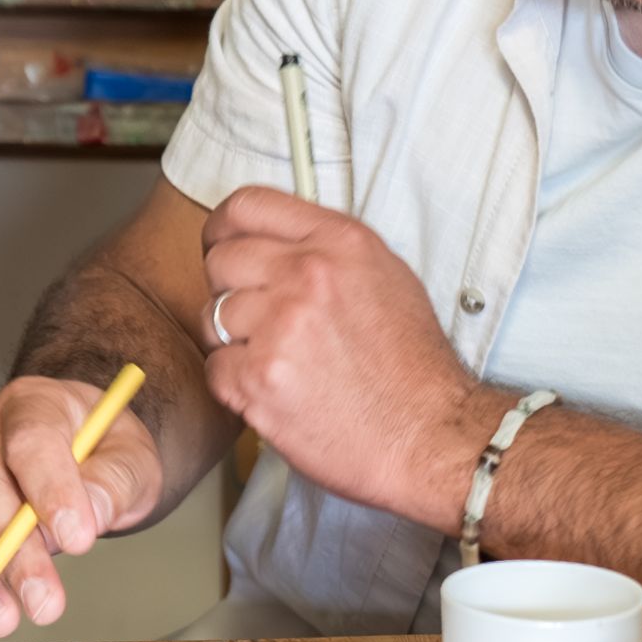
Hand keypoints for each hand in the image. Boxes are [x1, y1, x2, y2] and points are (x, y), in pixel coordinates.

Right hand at [0, 373, 162, 639]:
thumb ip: (114, 482)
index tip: (79, 540)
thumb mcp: (131, 458)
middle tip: (44, 602)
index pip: (30, 442)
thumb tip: (88, 513)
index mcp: (29, 403)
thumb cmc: (100, 451)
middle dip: (12, 555)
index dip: (51, 491)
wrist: (76, 452)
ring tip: (3, 620)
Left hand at [193, 187, 483, 518]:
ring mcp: (279, 326)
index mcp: (339, 241)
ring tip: (278, 361)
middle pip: (220, 260)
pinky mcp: (258, 378)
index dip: (223, 229)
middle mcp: (306, 274)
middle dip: (230, 290)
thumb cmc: (413, 366)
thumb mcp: (385, 276)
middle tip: (259, 320)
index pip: (247, 206)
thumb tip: (275, 242)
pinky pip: (214, 369)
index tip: (223, 246)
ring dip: (234, 341)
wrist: (429, 435)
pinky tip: (276, 391)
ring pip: (212, 316)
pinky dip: (237, 385)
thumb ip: (327, 250)